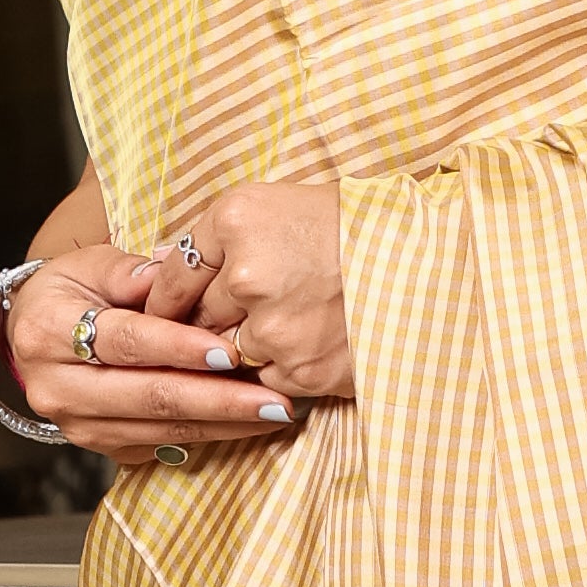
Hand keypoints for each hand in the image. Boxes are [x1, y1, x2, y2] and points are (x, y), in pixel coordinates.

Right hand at [3, 239, 301, 464]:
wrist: (35, 338)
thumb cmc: (71, 292)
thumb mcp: (90, 265)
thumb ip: (132, 271)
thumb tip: (170, 276)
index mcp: (49, 333)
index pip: (126, 343)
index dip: (179, 349)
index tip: (230, 352)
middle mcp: (58, 388)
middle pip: (150, 397)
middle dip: (218, 400)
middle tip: (274, 399)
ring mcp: (79, 426)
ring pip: (162, 430)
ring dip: (225, 424)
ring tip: (276, 412)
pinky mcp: (102, 447)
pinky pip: (165, 445)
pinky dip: (211, 434)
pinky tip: (249, 423)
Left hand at [168, 183, 355, 405]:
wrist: (431, 259)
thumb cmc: (351, 226)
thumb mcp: (276, 205)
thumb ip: (214, 236)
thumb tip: (156, 263)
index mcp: (235, 221)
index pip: (173, 274)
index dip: (165, 299)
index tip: (164, 312)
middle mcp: (247, 275)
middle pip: (198, 320)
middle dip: (212, 324)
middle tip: (243, 316)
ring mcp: (274, 328)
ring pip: (230, 355)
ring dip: (251, 348)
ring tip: (293, 324)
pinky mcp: (303, 370)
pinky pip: (267, 380)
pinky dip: (283, 369)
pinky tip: (314, 343)